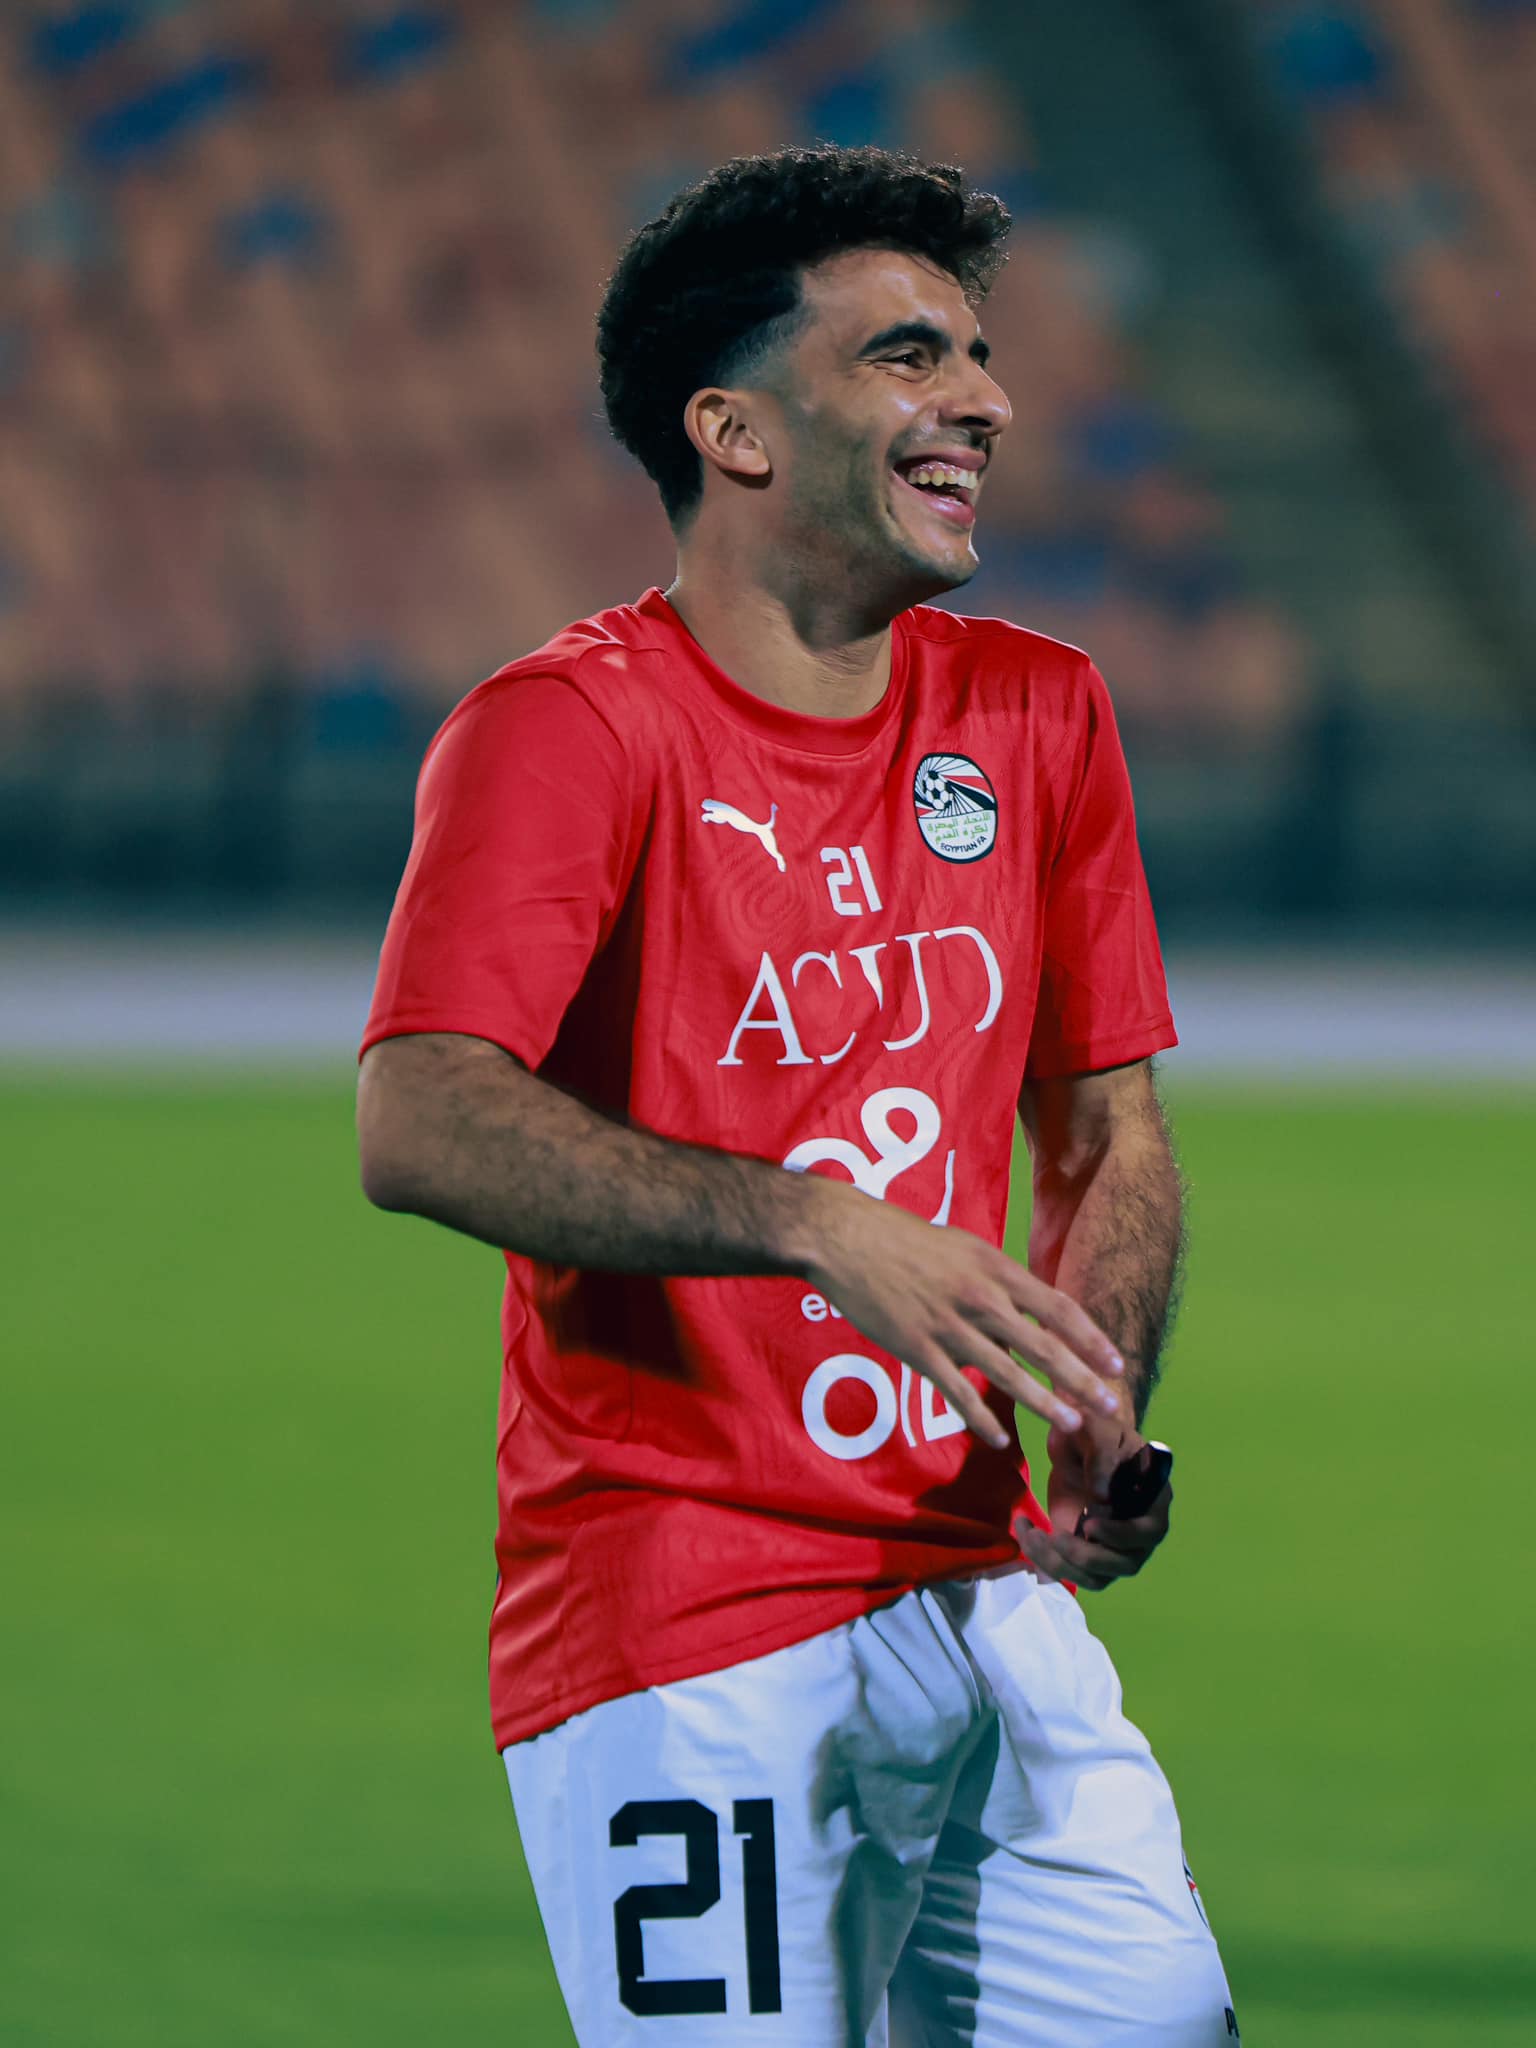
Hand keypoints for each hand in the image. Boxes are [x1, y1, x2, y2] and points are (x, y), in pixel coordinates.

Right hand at [803, 1183, 1125, 1451]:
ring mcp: (949, 1326)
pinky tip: (999, 1439)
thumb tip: (1028, 1311)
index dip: (1091, 1339)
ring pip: (1007, 1373)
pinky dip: (980, 1418)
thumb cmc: (907, 1239)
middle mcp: (980, 1298)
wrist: (848, 1238)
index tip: (1116, 1363)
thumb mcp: (965, 1247)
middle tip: (1112, 1408)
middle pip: (1043, 1345)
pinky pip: (957, 1390)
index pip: (1057, 1308)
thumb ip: (998, 1280)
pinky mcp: (917, 1348)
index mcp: (995, 1269)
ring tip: (1071, 1426)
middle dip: (1082, 1380)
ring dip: (1043, 1403)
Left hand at [1016, 1415, 1171, 1590]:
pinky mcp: (1084, 1550)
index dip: (1122, 1536)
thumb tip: (1102, 1499)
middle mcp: (1138, 1529)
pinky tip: (1026, 1534)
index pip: (1151, 1531)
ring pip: (1097, 1577)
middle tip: (1057, 1537)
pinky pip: (1072, 1571)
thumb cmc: (1093, 1428)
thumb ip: (1102, 1458)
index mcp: (1153, 1498)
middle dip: (1089, 1558)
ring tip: (1032, 1535)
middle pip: (1126, 1563)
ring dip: (1062, 1565)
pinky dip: (1045, 1562)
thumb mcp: (1097, 1430)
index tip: (1090, 1524)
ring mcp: (1112, 1545)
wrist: (1074, 1438)